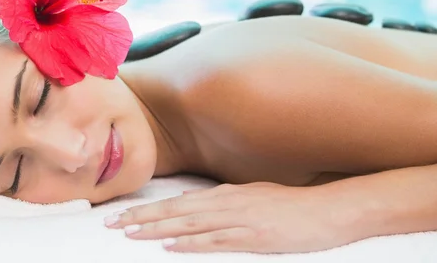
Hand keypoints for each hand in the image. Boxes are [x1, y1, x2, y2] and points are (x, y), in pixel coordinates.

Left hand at [104, 182, 358, 252]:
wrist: (327, 210)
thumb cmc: (291, 205)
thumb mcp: (253, 195)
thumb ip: (222, 199)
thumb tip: (192, 202)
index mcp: (225, 194)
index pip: (178, 202)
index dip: (149, 208)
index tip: (124, 214)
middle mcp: (227, 203)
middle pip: (176, 211)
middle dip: (142, 217)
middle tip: (113, 223)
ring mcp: (239, 220)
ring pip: (189, 224)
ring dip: (157, 229)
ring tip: (130, 234)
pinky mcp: (253, 238)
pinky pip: (215, 241)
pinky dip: (190, 244)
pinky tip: (170, 246)